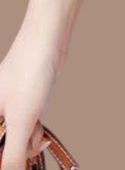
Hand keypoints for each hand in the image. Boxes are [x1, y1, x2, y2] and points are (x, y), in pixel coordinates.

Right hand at [0, 8, 67, 167]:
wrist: (48, 39)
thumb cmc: (30, 70)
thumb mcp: (21, 120)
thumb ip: (13, 156)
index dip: (4, 161)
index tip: (16, 162)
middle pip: (1, 149)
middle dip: (17, 152)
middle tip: (30, 144)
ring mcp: (3, 110)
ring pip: (13, 141)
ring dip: (29, 141)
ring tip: (37, 129)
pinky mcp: (19, 105)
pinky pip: (22, 129)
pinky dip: (33, 132)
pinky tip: (41, 127)